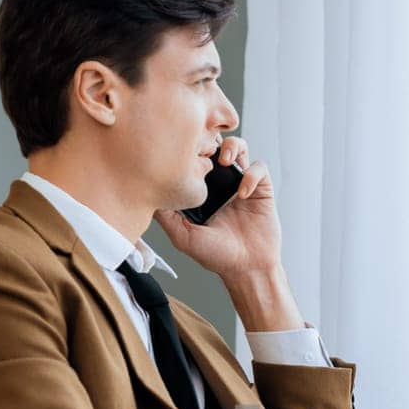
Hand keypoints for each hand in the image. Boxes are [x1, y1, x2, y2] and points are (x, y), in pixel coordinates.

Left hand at [153, 136, 279, 283]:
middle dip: (211, 139)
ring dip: (233, 147)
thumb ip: (166, 215)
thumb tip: (147, 193)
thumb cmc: (216, 256)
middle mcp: (221, 183)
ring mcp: (241, 184)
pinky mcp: (261, 189)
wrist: (246, 268)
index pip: (195, 158)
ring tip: (225, 161)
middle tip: (205, 149)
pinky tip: (243, 193)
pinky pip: (259, 167)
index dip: (191, 149)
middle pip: (216, 145)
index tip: (185, 153)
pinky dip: (252, 174)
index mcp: (202, 190)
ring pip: (240, 147)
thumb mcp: (182, 235)